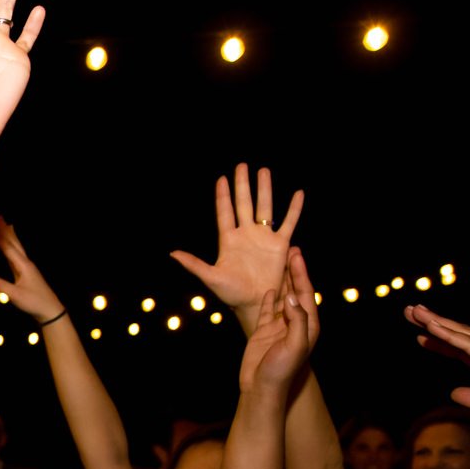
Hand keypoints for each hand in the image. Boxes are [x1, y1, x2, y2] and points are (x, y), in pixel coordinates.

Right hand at [0, 216, 64, 321]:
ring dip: (10, 236)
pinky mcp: (26, 273)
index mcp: (23, 266)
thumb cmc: (34, 302)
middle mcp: (26, 263)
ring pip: (17, 248)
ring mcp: (27, 268)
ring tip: (5, 225)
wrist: (50, 309)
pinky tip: (10, 247)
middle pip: (14, 243)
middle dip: (6, 231)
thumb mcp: (14, 295)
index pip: (8, 249)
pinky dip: (12, 247)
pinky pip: (17, 255)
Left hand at [169, 164, 303, 325]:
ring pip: (264, 207)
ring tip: (264, 171)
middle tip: (242, 165)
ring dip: (265, 189)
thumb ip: (193, 264)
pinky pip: (289, 222)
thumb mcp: (210, 277)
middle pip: (244, 203)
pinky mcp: (280, 245)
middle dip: (242, 185)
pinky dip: (294, 209)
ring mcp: (263, 238)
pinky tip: (298, 193)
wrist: (255, 303)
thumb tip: (172, 254)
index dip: (223, 196)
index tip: (221, 179)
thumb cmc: (231, 293)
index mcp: (228, 240)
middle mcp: (246, 234)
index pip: (225, 212)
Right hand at [237, 250, 319, 398]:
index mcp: (308, 325)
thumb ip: (297, 320)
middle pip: (295, 291)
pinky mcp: (263, 331)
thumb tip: (292, 297)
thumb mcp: (295, 345)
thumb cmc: (281, 370)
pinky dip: (267, 296)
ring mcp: (279, 326)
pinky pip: (266, 309)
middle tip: (290, 250)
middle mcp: (295, 323)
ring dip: (281, 280)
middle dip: (294, 271)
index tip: (296, 255)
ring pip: (281, 297)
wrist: (261, 388)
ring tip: (278, 262)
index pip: (306, 294)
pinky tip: (266, 286)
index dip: (302, 274)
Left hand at [407, 305, 469, 436]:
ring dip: (436, 322)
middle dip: (435, 323)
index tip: (422, 336)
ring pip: (462, 334)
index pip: (466, 350)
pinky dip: (449, 335)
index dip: (443, 341)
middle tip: (411, 311)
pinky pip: (469, 345)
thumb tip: (453, 392)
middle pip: (461, 335)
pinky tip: (431, 327)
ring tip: (413, 311)